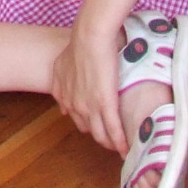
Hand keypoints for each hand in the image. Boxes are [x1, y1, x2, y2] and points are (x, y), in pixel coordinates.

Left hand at [49, 19, 124, 153]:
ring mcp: (89, 106)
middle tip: (113, 138)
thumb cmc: (79, 45)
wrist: (90, 37)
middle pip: (88, 128)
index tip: (98, 127)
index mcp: (63, 95)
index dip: (88, 124)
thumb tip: (63, 106)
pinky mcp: (105, 104)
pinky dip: (120, 142)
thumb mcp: (62, 66)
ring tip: (121, 148)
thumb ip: (60, 84)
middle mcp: (73, 104)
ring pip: (100, 134)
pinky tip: (126, 149)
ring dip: (111, 143)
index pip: (76, 118)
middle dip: (100, 135)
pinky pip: (113, 129)